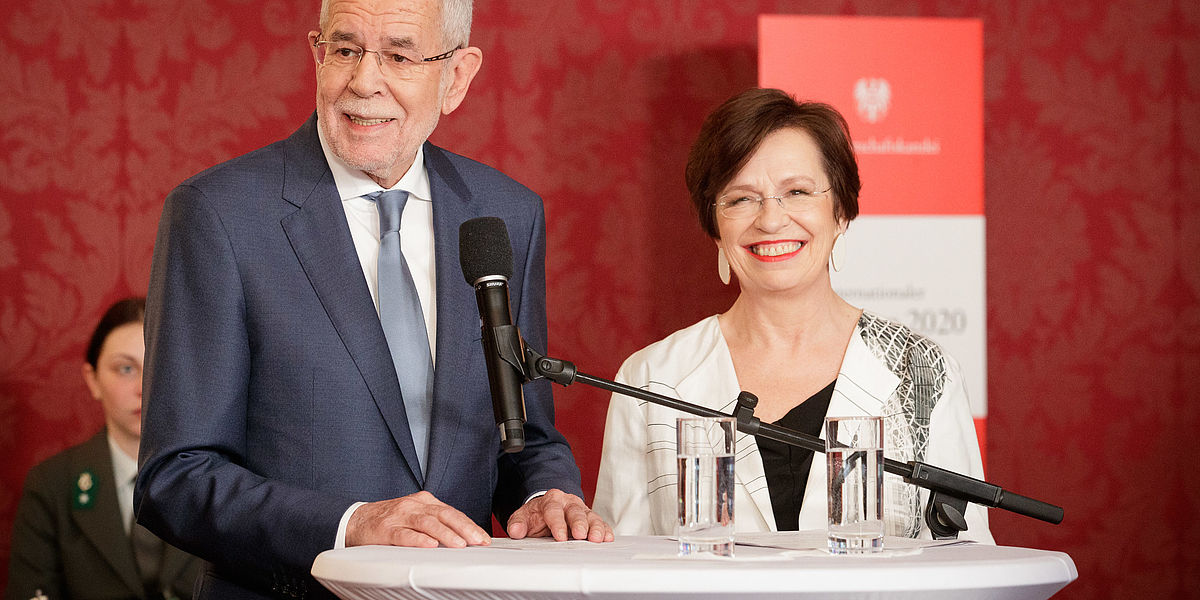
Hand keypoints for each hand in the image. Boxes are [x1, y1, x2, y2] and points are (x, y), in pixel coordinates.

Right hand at [346, 491, 490, 547]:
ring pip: (427, 523)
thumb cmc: (389, 520)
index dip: (469, 524)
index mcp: (424, 501)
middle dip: (464, 528)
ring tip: (460, 544)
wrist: (356, 520)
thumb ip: (436, 522)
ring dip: (445, 534)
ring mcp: (400, 516)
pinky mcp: (386, 529)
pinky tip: (430, 545)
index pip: (452, 512)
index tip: (483, 537)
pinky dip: (418, 540)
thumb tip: (463, 537)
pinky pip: (404, 534)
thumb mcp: (415, 515)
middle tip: (478, 541)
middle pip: (444, 515)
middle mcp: (414, 506)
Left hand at [506, 489, 613, 542]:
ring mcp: (581, 510)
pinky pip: (600, 523)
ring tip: (598, 538)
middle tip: (581, 535)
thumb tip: (515, 531)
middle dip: (579, 523)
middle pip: (575, 512)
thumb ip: (518, 523)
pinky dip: (605, 530)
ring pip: (591, 516)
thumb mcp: (523, 517)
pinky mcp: (591, 518)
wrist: (547, 510)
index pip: (554, 510)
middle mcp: (568, 503)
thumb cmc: (536, 516)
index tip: (559, 536)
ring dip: (595, 527)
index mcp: (551, 500)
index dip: (557, 523)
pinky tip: (608, 538)